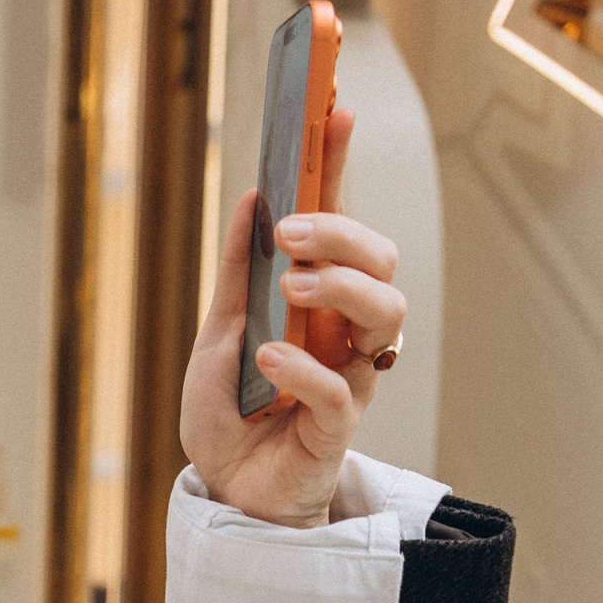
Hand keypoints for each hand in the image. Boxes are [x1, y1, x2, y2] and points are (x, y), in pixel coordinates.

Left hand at [181, 109, 407, 528]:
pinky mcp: (340, 423)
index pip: (339, 220)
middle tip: (291, 229)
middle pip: (380, 256)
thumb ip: (238, 276)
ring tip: (291, 284)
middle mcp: (344, 327)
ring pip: (385, 309)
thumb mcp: (217, 335)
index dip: (340, 165)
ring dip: (341, 285)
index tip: (334, 110)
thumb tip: (253, 197)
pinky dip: (306, 365)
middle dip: (341, 231)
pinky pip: (340, 386)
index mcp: (315, 297)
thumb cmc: (228, 416)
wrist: (224, 492)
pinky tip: (270, 358)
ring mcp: (350, 372)